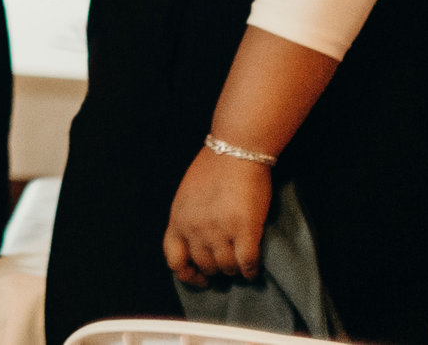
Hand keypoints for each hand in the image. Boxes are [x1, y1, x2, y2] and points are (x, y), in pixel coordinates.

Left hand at [164, 145, 272, 285]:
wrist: (235, 150)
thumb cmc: (212, 168)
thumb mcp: (186, 195)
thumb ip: (188, 218)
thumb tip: (195, 242)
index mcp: (177, 218)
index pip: (174, 260)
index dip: (187, 275)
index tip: (199, 277)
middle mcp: (195, 228)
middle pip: (204, 266)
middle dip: (216, 270)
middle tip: (225, 266)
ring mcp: (219, 230)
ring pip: (226, 268)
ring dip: (234, 270)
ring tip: (239, 265)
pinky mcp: (244, 229)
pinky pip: (247, 263)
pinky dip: (251, 270)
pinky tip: (253, 268)